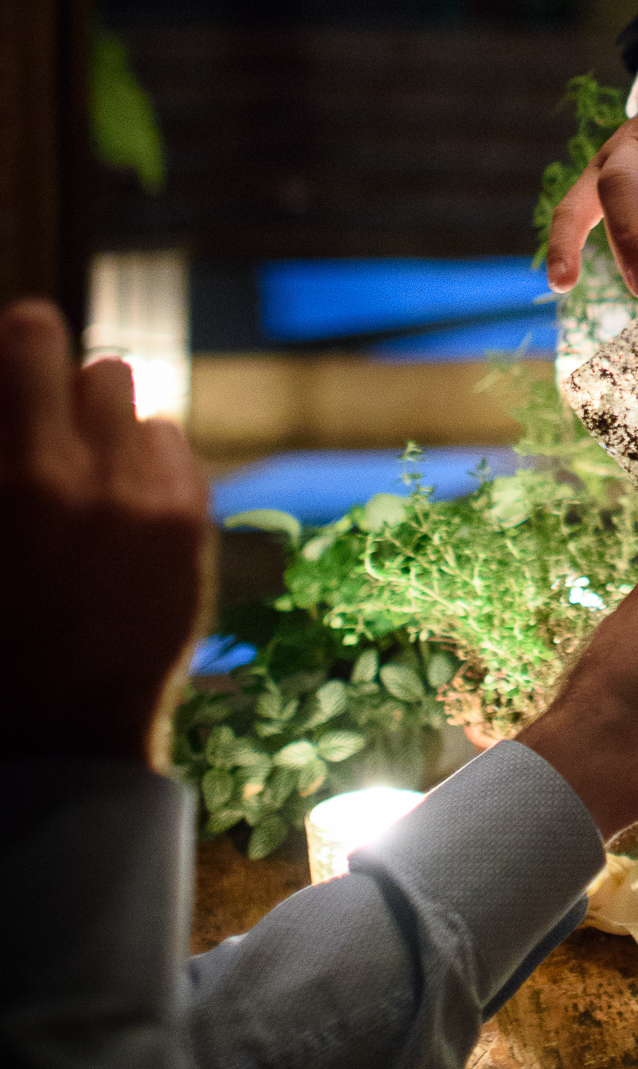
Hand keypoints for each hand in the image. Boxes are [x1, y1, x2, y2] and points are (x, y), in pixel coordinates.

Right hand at [0, 299, 211, 765]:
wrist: (58, 729)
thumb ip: (2, 448)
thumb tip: (13, 404)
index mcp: (9, 476)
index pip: (27, 339)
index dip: (21, 342)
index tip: (15, 358)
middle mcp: (69, 472)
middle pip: (90, 363)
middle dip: (60, 382)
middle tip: (45, 423)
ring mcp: (136, 492)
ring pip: (128, 393)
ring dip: (100, 419)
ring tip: (81, 470)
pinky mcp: (187, 517)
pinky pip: (168, 440)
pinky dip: (143, 460)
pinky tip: (120, 506)